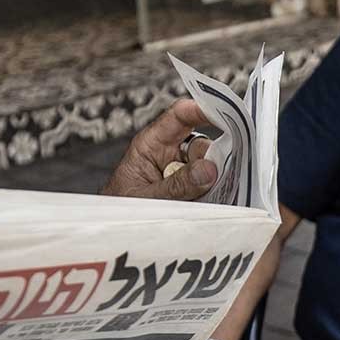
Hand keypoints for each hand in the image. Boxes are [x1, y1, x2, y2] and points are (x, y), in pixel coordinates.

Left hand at [100, 100, 218, 200]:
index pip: (178, 116)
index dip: (201, 109)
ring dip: (212, 181)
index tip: (223, 112)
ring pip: (211, 166)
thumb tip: (208, 170)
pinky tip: (206, 202)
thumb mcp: (145, 197)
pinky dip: (215, 193)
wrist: (116, 230)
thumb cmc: (120, 209)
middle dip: (210, 160)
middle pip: (202, 144)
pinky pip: (212, 185)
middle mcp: (170, 154)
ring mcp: (182, 172)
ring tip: (199, 197)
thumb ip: (176, 185)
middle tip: (209, 177)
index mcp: (151, 144)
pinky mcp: (192, 189)